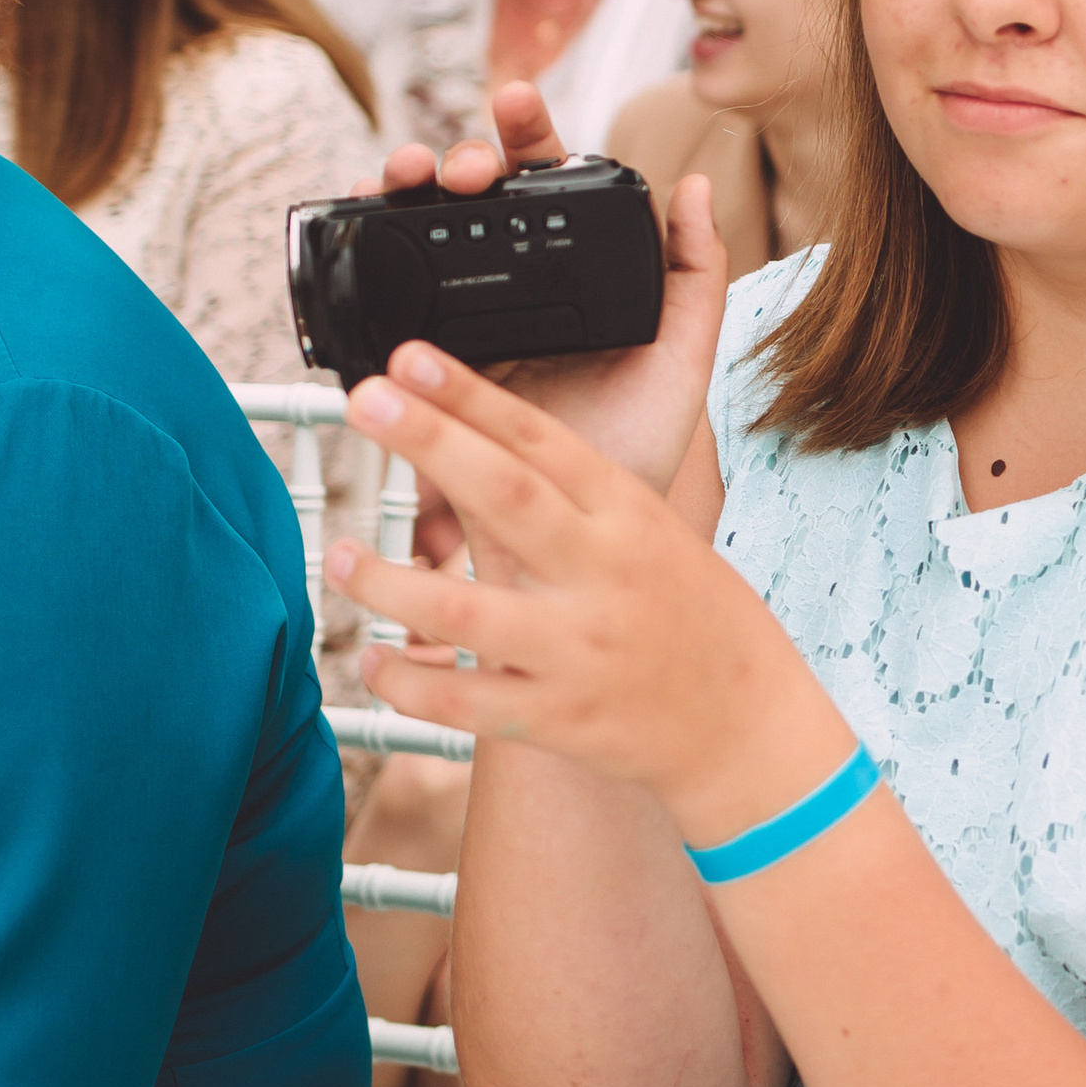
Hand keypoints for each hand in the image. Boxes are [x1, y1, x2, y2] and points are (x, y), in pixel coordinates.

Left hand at [330, 346, 846, 846]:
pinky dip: (408, 684)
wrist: (750, 728)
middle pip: (506, 497)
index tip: (412, 358)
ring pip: (462, 611)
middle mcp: (603, 575)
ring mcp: (577, 649)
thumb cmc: (700, 620)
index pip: (543, 441)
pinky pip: (464, 703)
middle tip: (364, 400)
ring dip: (387, 582)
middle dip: (430, 442)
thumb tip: (480, 451)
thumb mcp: (655, 538)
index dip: (473, 395)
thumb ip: (576, 504)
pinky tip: (371, 662)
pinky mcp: (557, 717)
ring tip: (335, 554)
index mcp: (630, 518)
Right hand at [352, 82, 731, 512]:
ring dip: (400, 193)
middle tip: (463, 163)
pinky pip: (383, 305)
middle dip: (456, 159)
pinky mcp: (419, 367)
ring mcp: (458, 324)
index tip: (516, 102)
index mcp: (566, 273)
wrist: (584, 537)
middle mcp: (507, 289)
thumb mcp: (681, 359)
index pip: (542, 184)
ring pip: (419, 238)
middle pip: (470, 199)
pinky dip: (365, 263)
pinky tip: (363, 237)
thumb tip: (700, 187)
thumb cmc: (635, 444)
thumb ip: (695, 275)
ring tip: (401, 177)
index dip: (526, 136)